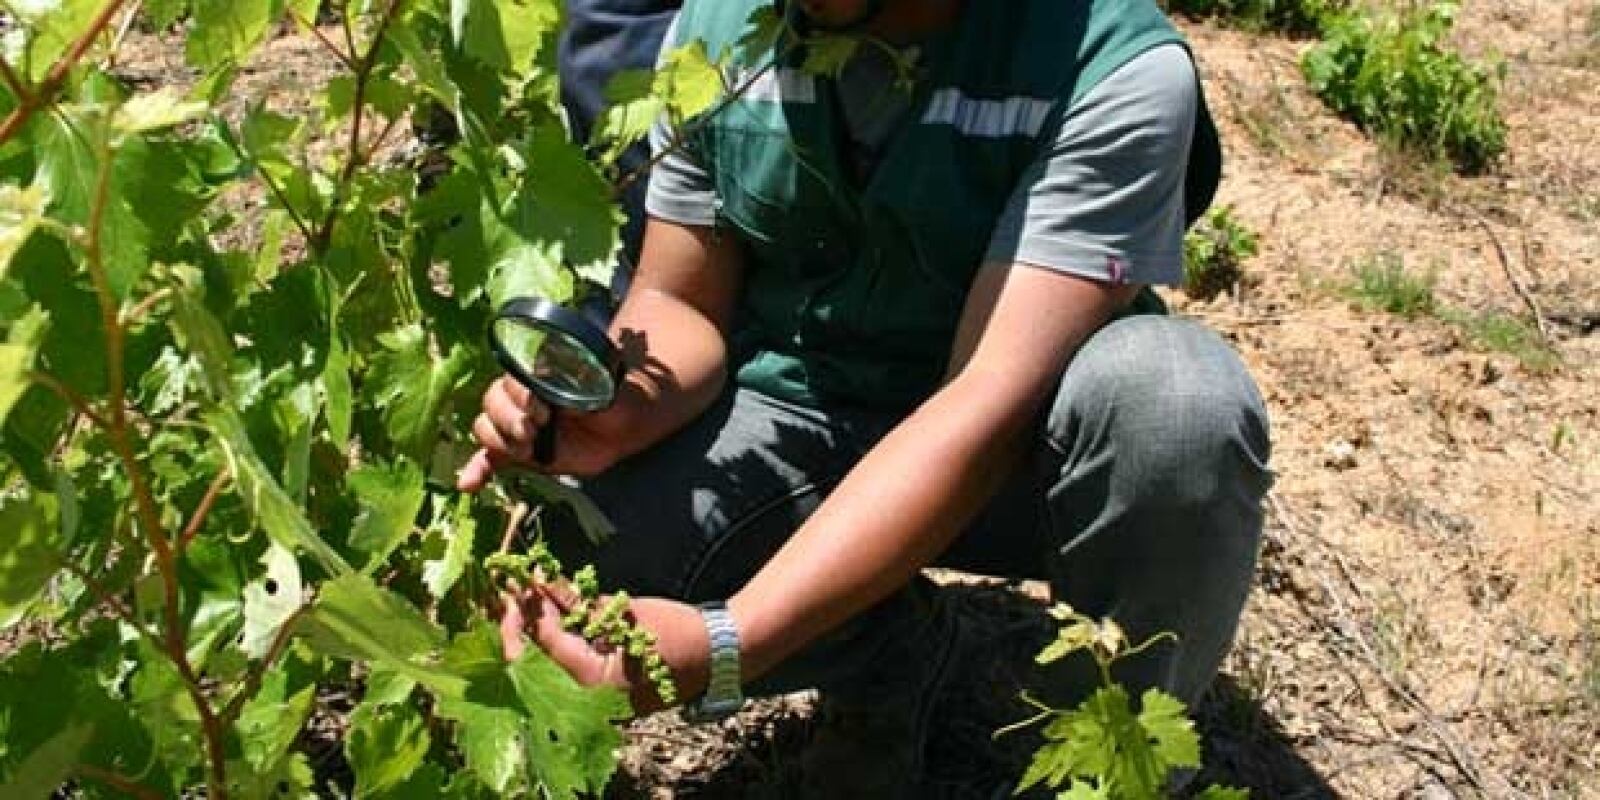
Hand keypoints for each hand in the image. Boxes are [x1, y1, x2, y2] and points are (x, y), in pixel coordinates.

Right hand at [457, 376, 627, 489]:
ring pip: (487, 429)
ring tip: (527, 452)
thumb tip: (564, 390)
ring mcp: (516, 426)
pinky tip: (469, 483)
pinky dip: (477, 470)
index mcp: (535, 375)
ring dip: (500, 443)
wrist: (622, 425)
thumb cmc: (612, 398)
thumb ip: (579, 386)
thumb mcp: (600, 388)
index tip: (543, 412)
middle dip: (508, 420)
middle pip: (491, 404)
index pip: (510, 382)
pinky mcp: (518, 452)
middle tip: (533, 433)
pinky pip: (488, 459)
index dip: (520, 397)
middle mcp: (520, 398)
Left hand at [499, 585, 709, 716]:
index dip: (529, 609)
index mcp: (594, 684)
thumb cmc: (677, 631)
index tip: (518, 581)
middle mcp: (589, 701)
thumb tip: (538, 585)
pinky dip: (564, 642)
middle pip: (539, 661)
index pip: (546, 643)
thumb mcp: (624, 613)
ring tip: (536, 596)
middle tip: (518, 591)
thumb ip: (577, 603)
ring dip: (543, 631)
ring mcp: (596, 702)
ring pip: (553, 664)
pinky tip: (558, 613)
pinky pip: (572, 667)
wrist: (721, 655)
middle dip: (526, 624)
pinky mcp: (605, 694)